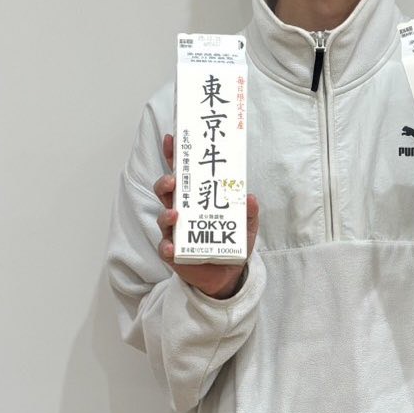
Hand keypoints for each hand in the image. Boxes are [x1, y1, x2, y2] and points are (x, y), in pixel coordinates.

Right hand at [154, 133, 259, 299]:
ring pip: (163, 216)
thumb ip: (249, 212)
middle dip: (166, 182)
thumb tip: (250, 197)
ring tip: (174, 213)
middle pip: (166, 191)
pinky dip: (167, 247)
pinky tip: (172, 247)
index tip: (171, 139)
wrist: (228, 273)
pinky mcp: (173, 253)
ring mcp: (175, 232)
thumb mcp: (246, 225)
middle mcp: (181, 211)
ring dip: (166, 212)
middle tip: (174, 179)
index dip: (174, 156)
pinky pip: (165, 248)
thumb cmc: (231, 241)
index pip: (183, 173)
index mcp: (196, 198)